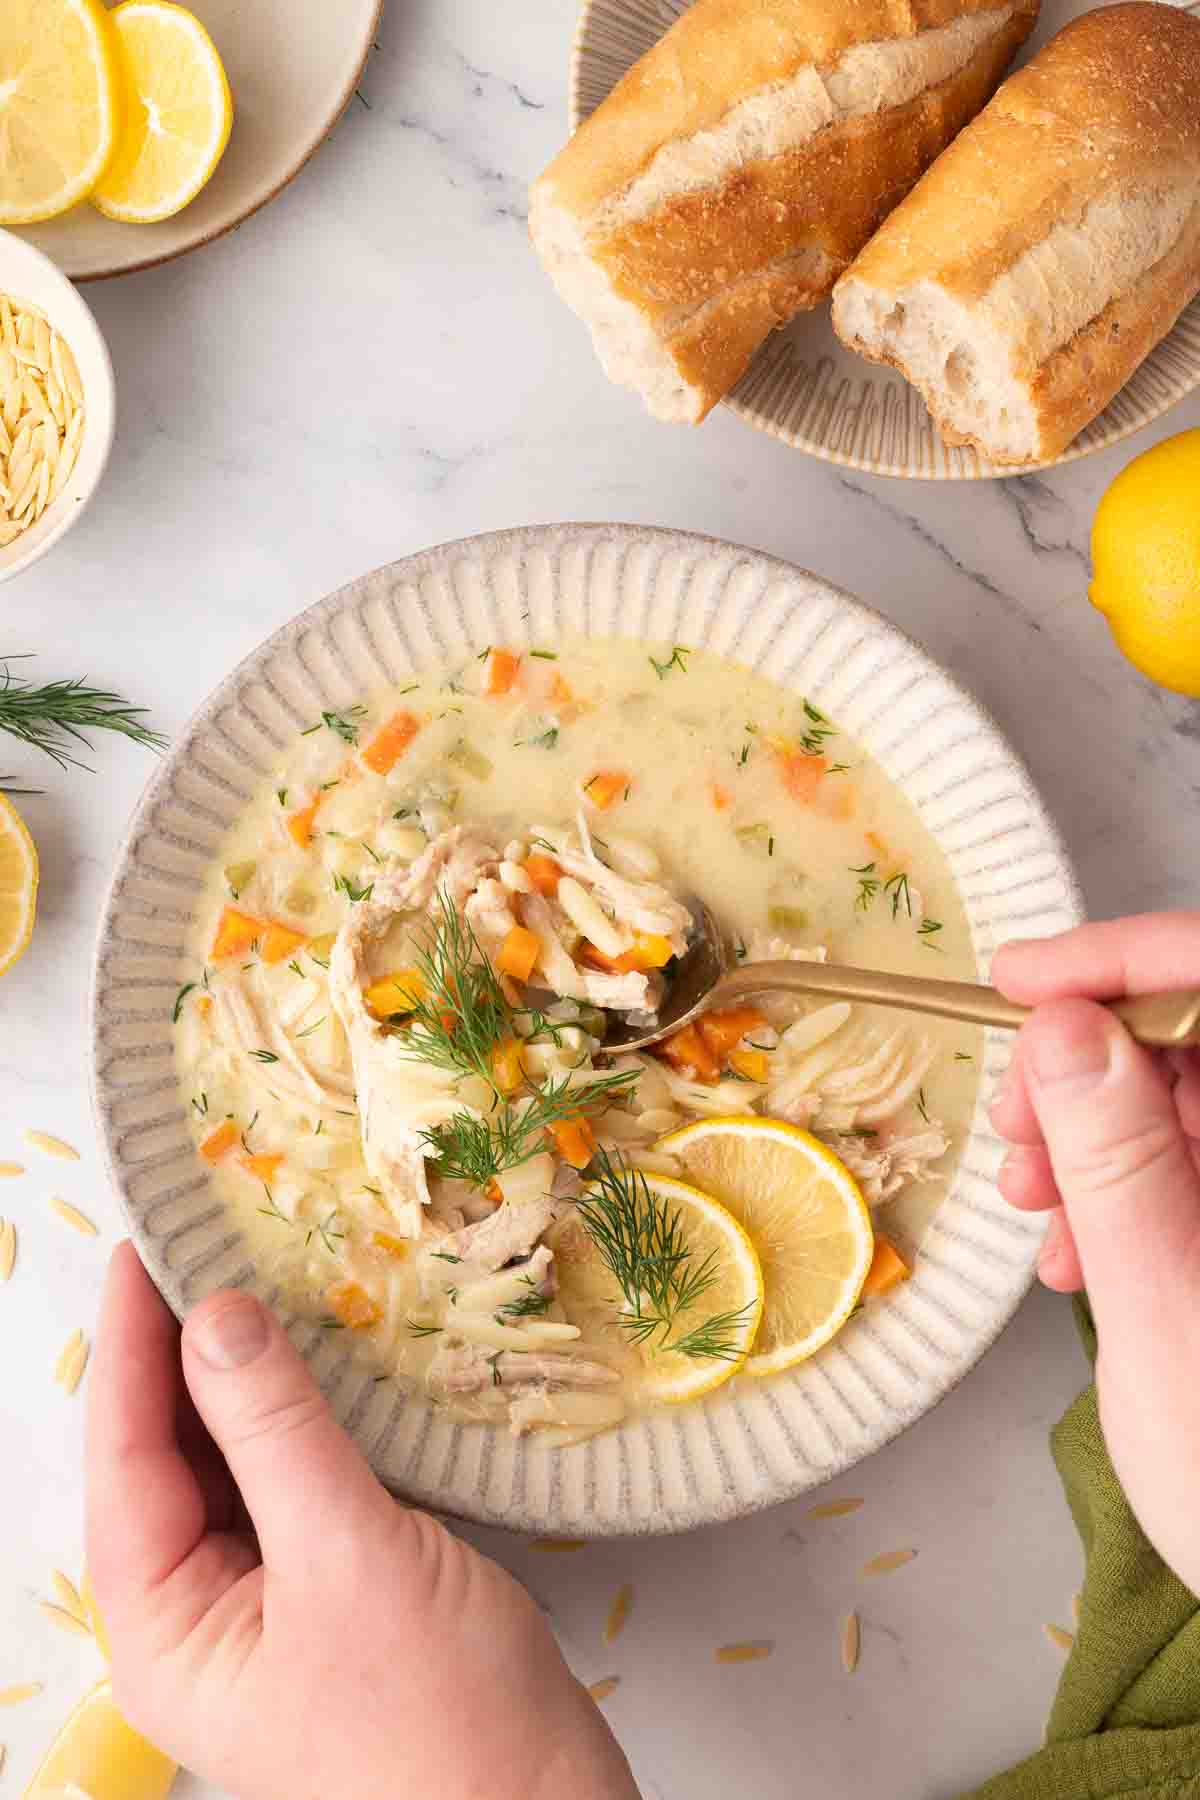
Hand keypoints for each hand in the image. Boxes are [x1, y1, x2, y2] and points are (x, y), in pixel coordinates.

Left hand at [86, 1244, 639, 1799]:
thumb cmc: (441, 1725)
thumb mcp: (348, 1557)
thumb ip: (276, 1430)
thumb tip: (217, 1317)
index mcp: (166, 1631)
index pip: (125, 1459)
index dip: (133, 1345)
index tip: (146, 1245)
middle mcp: (200, 1616)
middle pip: (168, 1455)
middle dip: (184, 1350)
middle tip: (203, 1240)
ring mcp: (267, 1603)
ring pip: (232, 1462)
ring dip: (244, 1375)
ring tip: (254, 1274)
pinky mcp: (332, 1588)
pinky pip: (292, 1479)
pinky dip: (299, 1413)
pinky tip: (318, 1356)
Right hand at [991, 914, 1199, 1595]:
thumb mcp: (1170, 1318)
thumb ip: (1121, 1161)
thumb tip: (1071, 1026)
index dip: (1127, 958)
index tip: (1021, 981)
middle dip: (1093, 1064)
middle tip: (1014, 1129)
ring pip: (1194, 1099)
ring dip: (1097, 1134)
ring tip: (1033, 1207)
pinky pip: (1195, 1166)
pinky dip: (1125, 1189)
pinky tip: (1077, 1247)